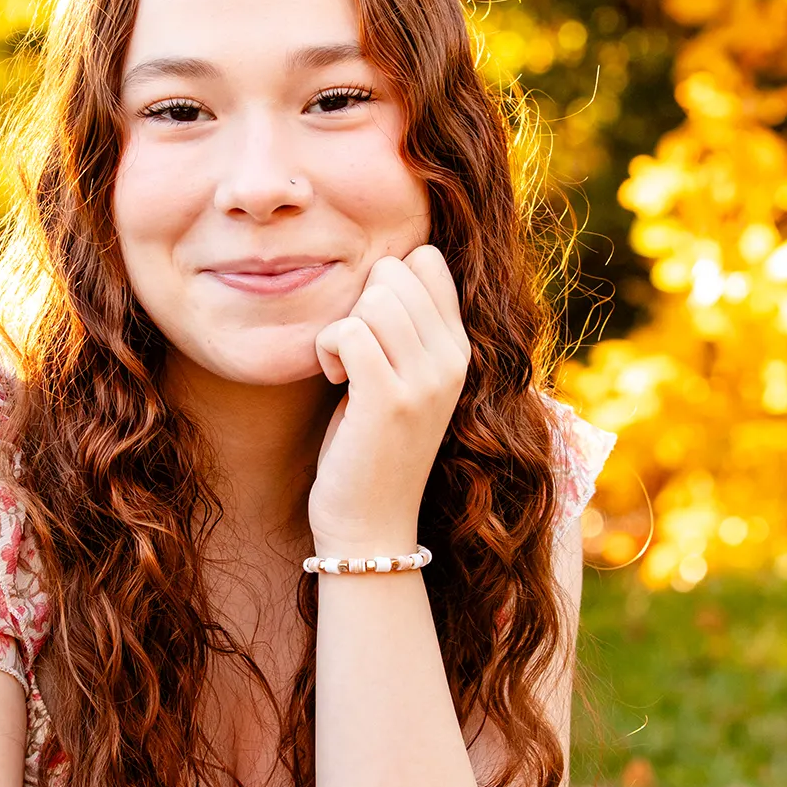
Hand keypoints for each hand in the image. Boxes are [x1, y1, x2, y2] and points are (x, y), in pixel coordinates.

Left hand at [309, 246, 468, 551]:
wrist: (372, 525)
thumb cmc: (372, 447)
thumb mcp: (403, 380)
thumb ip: (404, 328)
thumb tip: (381, 268)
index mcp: (459, 348)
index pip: (427, 261)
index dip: (384, 283)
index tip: (373, 330)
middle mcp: (452, 360)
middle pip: (395, 271)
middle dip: (358, 303)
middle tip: (354, 354)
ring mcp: (425, 381)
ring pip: (373, 298)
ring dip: (341, 327)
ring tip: (345, 369)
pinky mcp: (389, 400)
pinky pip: (348, 331)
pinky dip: (326, 349)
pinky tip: (335, 381)